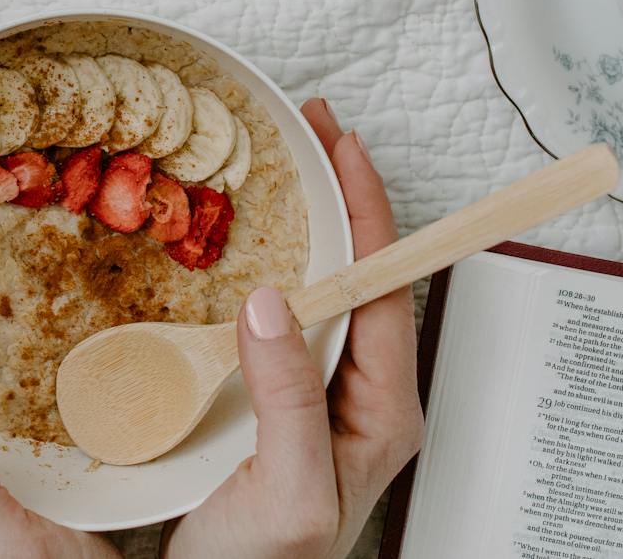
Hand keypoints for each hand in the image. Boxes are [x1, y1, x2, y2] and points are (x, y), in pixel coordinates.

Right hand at [164, 99, 424, 558]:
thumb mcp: (288, 492)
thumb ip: (289, 401)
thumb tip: (272, 301)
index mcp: (382, 409)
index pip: (387, 283)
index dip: (370, 205)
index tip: (342, 143)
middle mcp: (358, 396)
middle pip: (361, 272)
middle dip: (341, 194)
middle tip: (308, 130)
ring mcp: (317, 398)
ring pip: (322, 289)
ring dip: (306, 224)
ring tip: (280, 168)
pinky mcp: (274, 403)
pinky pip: (280, 316)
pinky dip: (267, 263)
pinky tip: (236, 245)